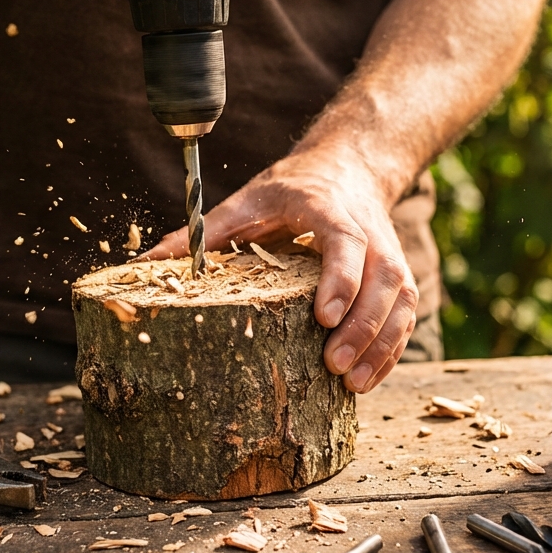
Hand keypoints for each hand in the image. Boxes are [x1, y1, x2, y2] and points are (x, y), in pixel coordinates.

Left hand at [145, 150, 418, 393]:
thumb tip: (146, 261)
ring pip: (401, 300)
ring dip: (381, 344)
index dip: (340, 278)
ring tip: (352, 384)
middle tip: (333, 365)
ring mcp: (389, 254)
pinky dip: (391, 348)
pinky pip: (405, 315)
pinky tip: (368, 379)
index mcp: (329, 209)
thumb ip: (203, 233)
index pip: (345, 243)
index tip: (323, 317)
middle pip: (383, 279)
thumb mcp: (246, 201)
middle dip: (363, 326)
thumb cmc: (292, 190)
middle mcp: (368, 231)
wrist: (348, 168)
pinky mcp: (397, 276)